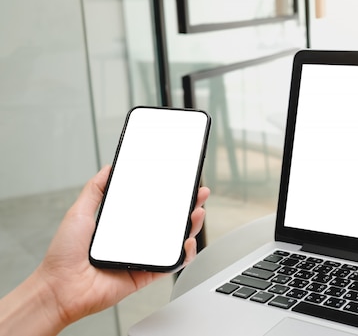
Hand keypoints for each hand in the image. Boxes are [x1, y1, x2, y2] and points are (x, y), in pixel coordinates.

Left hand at [0, 165, 209, 335]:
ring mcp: (142, 257)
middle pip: (169, 222)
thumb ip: (94, 190)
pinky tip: (187, 242)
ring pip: (175, 241)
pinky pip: (171, 265)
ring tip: (197, 213)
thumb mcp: (79, 213)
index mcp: (123, 225)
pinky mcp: (145, 274)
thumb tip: (107, 169)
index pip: (153, 206)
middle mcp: (135, 240)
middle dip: (188, 206)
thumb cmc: (64, 255)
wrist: (59, 287)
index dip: (170, 195)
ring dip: (191, 227)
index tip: (182, 181)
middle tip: (198, 194)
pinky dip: (183, 255)